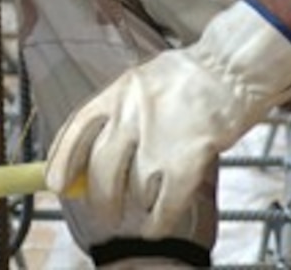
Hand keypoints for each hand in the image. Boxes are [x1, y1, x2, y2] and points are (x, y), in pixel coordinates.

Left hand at [45, 0, 290, 237]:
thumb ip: (116, 112)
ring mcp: (159, 139)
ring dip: (138, 203)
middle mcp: (130, 116)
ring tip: (145, 205)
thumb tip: (92, 150)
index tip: (56, 183)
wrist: (233, 67)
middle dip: (101, 198)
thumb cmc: (189, 76)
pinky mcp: (188, 159)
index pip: (76, 131)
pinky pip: (165, 204)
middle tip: (105, 211)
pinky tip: (157, 223)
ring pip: (134, 189)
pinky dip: (159, 219)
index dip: (62, 162)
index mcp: (116, 93)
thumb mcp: (140, 81)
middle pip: (101, 171)